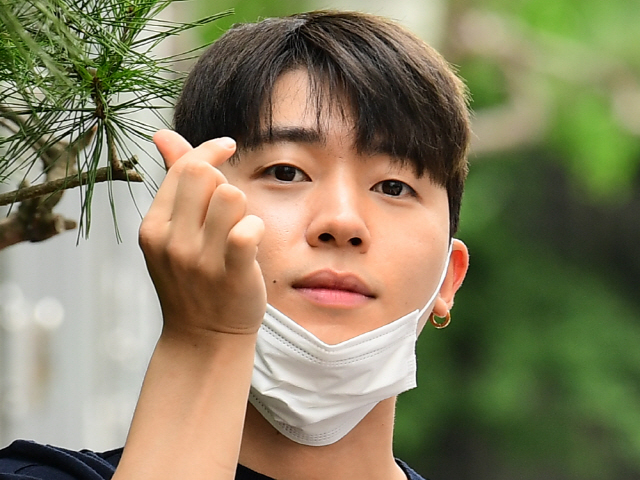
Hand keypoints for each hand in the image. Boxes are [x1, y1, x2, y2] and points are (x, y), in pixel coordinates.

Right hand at [139, 130, 265, 336]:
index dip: (210, 150)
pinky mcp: (231, 272)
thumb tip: (162, 134)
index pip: (184, 166)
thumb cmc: (192, 280)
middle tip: (229, 205)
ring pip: (231, 196)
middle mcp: (171, 241)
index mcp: (153, 227)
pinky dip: (255, 229)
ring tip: (236, 230)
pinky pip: (248, 228)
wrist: (204, 337)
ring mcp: (199, 259)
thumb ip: (173, 182)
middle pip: (206, 174)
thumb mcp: (172, 233)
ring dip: (241, 208)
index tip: (229, 146)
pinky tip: (249, 243)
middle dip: (225, 180)